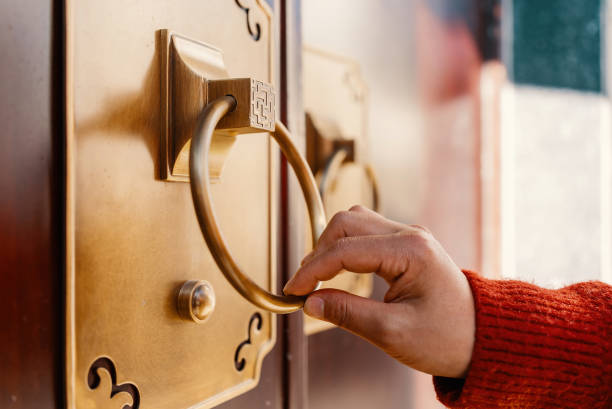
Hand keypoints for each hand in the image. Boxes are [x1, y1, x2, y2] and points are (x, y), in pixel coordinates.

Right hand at [283, 205, 474, 377]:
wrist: (481, 337)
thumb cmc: (446, 338)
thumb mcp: (393, 333)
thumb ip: (348, 314)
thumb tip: (310, 303)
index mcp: (410, 251)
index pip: (345, 250)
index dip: (312, 271)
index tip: (292, 292)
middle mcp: (410, 234)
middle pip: (347, 223)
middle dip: (318, 253)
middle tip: (303, 285)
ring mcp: (409, 236)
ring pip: (354, 222)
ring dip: (330, 245)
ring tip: (316, 277)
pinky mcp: (406, 244)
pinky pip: (366, 233)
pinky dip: (344, 248)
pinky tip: (335, 270)